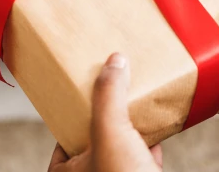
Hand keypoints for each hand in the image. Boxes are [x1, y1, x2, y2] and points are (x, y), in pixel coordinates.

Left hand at [48, 53, 161, 171]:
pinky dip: (151, 140)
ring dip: (129, 126)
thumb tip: (114, 62)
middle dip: (104, 116)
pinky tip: (157, 124)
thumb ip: (108, 96)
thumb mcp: (110, 131)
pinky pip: (144, 156)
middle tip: (109, 93)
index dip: (70, 117)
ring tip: (131, 101)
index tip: (81, 96)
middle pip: (94, 139)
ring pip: (121, 148)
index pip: (61, 140)